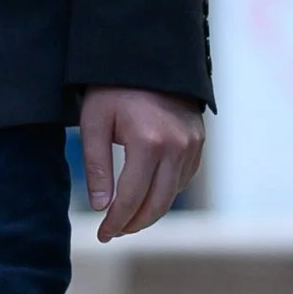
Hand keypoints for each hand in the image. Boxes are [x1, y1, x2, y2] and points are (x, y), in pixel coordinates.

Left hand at [79, 87, 203, 242]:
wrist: (148, 58)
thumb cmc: (113, 89)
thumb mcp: (94, 123)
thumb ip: (97, 167)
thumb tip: (102, 207)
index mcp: (148, 143)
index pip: (131, 198)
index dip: (115, 222)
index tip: (101, 235)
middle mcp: (177, 147)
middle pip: (157, 204)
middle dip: (134, 224)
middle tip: (113, 232)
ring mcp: (192, 145)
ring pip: (172, 194)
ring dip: (150, 212)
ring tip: (126, 219)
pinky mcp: (198, 142)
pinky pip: (183, 179)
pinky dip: (165, 193)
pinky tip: (146, 196)